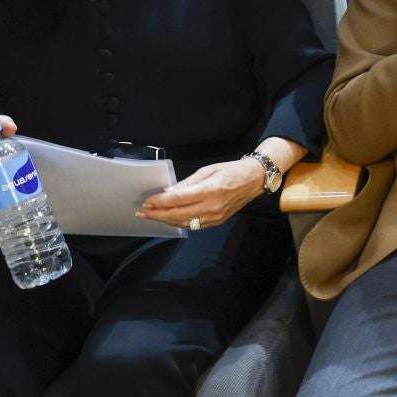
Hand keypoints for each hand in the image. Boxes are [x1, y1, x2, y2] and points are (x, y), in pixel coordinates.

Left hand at [136, 157, 263, 229]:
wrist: (254, 179)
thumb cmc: (231, 170)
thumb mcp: (207, 171)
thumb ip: (187, 184)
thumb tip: (167, 192)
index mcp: (210, 190)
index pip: (178, 199)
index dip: (160, 201)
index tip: (147, 201)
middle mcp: (212, 206)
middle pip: (177, 214)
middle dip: (157, 214)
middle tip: (142, 212)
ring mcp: (215, 216)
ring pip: (184, 223)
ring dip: (165, 220)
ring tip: (152, 216)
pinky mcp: (217, 222)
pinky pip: (193, 226)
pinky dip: (179, 223)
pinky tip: (169, 218)